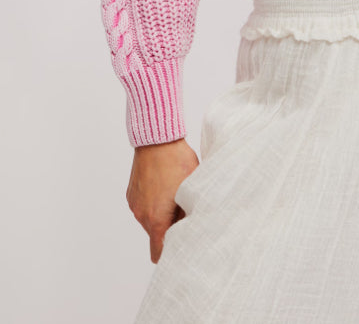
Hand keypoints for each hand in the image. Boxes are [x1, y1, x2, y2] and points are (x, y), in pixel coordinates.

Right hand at [126, 137, 199, 262]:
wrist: (157, 139)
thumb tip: (194, 228)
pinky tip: (164, 188)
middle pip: (156, 235)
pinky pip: (143, 206)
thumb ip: (190, 214)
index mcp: (157, 219)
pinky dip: (153, 203)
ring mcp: (135, 204)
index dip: (170, 253)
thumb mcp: (192, 188)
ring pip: (150, 220)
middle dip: (169, 230)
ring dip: (161, 215)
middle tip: (184, 214)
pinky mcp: (132, 193)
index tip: (180, 249)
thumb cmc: (178, 162)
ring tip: (174, 197)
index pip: (158, 252)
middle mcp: (142, 215)